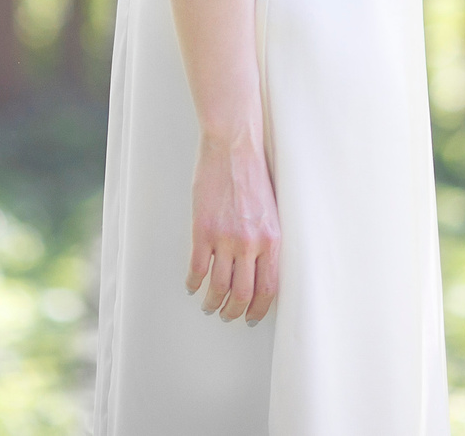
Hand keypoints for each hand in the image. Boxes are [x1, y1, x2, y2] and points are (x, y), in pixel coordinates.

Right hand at [186, 130, 280, 324]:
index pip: (268, 288)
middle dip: (234, 311)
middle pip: (242, 294)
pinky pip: (196, 268)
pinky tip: (191, 286)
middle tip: (228, 315)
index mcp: (272, 239)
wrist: (234, 146)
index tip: (252, 316)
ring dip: (212, 302)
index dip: (259, 308)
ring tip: (209, 305)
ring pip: (217, 286)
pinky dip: (193, 283)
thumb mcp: (272, 211)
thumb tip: (262, 270)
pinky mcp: (203, 230)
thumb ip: (268, 240)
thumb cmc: (254, 174)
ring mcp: (225, 238)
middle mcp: (250, 243)